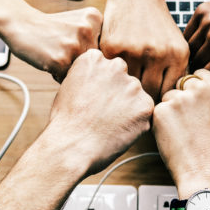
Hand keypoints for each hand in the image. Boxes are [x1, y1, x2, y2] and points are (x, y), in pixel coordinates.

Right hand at [0, 49, 151, 209]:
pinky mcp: (144, 108)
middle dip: (119, 98)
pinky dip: (137, 127)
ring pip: (138, 98)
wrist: (66, 151)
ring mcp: (131, 87)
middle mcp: (115, 67)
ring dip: (128, 113)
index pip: (111, 65)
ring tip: (109, 128)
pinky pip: (147, 116)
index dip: (106, 88)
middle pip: (127, 79)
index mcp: (92, 58)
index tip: (99, 102)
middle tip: (104, 118)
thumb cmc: (61, 127)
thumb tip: (93, 77)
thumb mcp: (67, 90)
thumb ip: (86, 78)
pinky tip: (119, 134)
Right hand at [1, 6, 101, 81]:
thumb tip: (114, 68)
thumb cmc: (50, 28)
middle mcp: (88, 30)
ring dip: (70, 70)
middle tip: (63, 50)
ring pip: (83, 71)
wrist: (20, 24)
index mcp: (95, 18)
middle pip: (95, 62)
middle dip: (81, 62)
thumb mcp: (78, 22)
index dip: (89, 52)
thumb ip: (96, 38)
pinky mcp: (61, 60)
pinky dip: (58, 75)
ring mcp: (75, 45)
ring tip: (56, 54)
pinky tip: (49, 60)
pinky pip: (67, 78)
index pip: (105, 49)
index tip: (75, 44)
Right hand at [101, 0, 189, 100]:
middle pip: (150, 94)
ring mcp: (134, 51)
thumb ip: (175, 72)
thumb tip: (171, 104)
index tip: (153, 101)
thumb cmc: (157, 23)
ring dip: (126, 89)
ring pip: (129, 86)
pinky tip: (113, 75)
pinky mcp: (113, 48)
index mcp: (177, 55)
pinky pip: (113, 73)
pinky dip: (112, 76)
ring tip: (124, 90)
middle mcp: (158, 54)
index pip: (169, 93)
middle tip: (136, 100)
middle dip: (143, 98)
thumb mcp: (176, 44)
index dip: (161, 101)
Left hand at [152, 69, 209, 199]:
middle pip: (181, 83)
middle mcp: (201, 88)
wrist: (203, 170)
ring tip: (183, 131)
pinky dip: (161, 122)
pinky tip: (173, 136)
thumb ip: (209, 94)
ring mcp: (181, 98)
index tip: (197, 104)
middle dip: (181, 98)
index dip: (194, 89)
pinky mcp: (162, 110)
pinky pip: (157, 110)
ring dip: (170, 110)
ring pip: (168, 97)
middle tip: (190, 122)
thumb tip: (192, 83)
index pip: (199, 74)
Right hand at [184, 0, 209, 86]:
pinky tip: (205, 40)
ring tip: (208, 54)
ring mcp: (208, 22)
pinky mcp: (203, 10)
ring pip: (189, 48)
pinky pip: (188, 32)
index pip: (206, 76)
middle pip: (195, 63)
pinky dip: (193, 39)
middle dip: (202, 67)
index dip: (209, 79)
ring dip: (196, 54)